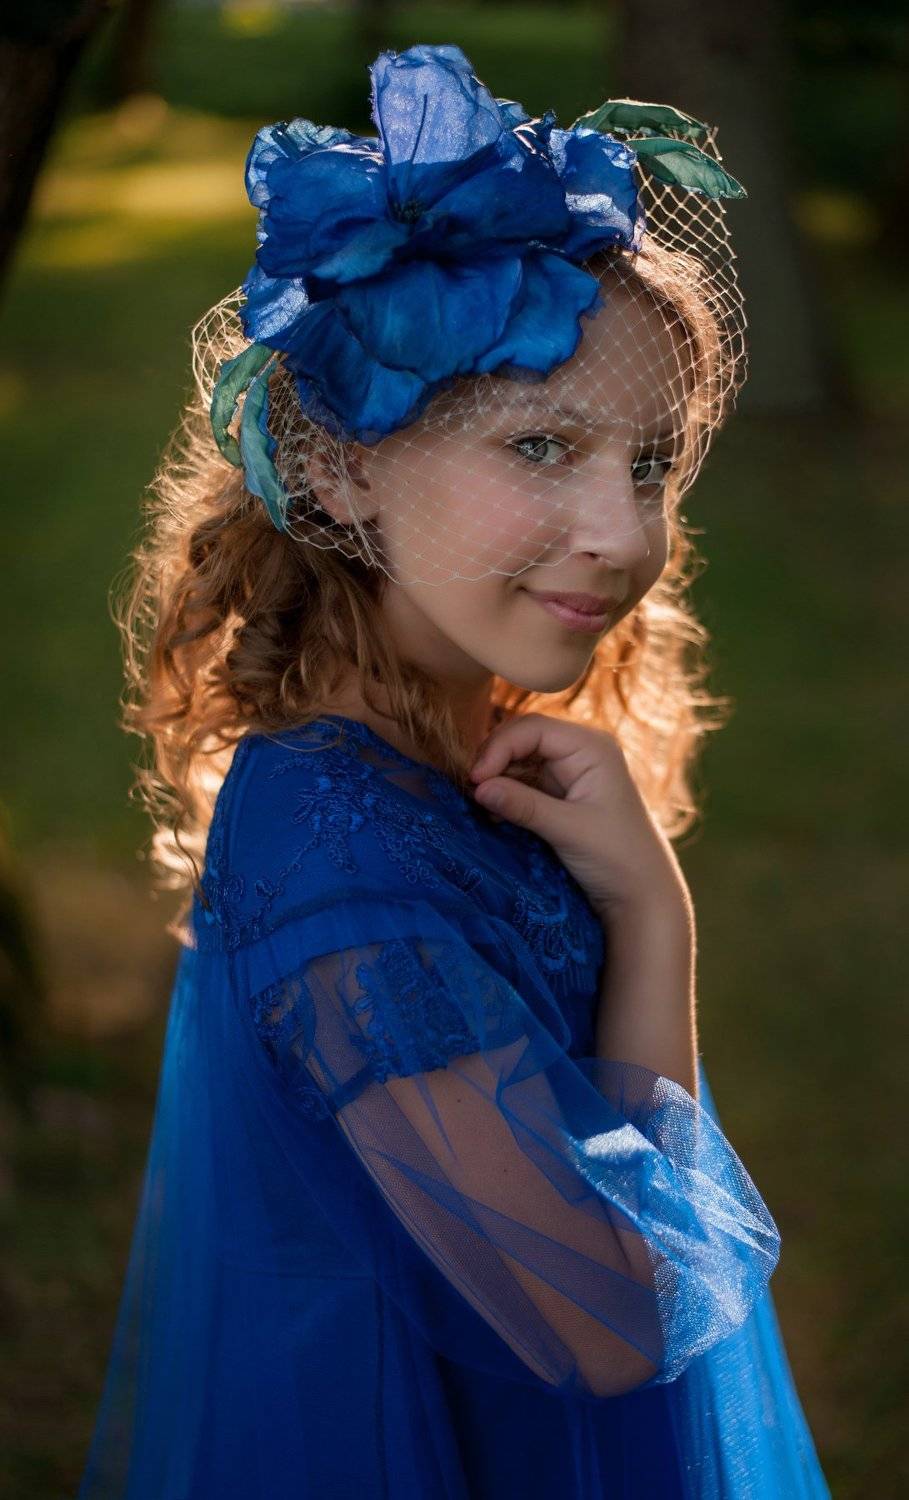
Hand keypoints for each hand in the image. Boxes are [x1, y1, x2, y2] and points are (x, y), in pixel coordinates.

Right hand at [469, 712, 690, 920]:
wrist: (640, 893)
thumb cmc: (617, 857)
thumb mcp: (568, 830)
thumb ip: (524, 806)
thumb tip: (478, 787)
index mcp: (591, 747)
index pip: (533, 729)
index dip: (499, 747)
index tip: (476, 779)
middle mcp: (579, 751)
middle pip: (522, 738)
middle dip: (494, 761)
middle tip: (472, 792)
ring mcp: (568, 771)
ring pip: (518, 761)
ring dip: (496, 780)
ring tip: (482, 807)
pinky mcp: (559, 793)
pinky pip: (522, 782)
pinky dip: (505, 795)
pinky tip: (495, 814)